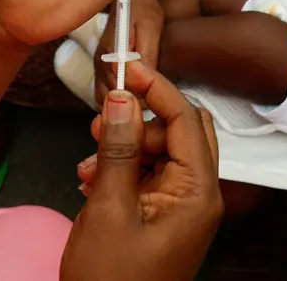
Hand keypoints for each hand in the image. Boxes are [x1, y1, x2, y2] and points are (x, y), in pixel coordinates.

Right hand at [64, 63, 222, 280]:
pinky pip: (149, 174)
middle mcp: (198, 198)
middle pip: (181, 130)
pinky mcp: (164, 218)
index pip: (186, 119)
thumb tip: (121, 100)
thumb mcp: (109, 209)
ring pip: (162, 150)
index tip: (126, 67)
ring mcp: (182, 209)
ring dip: (125, 146)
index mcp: (197, 195)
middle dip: (141, 118)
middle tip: (104, 115)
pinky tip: (93, 179)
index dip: (156, 88)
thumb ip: (118, 149)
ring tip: (88, 163)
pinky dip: (122, 168)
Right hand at [93, 0, 163, 107]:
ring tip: (144, 105)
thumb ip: (147, 53)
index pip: (121, 89)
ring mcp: (97, 68)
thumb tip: (146, 81)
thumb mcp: (151, 27)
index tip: (155, 105)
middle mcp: (99, 63)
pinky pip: (104, 94)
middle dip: (130, 105)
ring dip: (122, 105)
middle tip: (153, 107)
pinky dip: (117, 101)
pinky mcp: (100, 70)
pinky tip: (134, 99)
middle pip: (111, 98)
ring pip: (105, 99)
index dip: (139, 100)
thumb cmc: (144, 9)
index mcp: (110, 53)